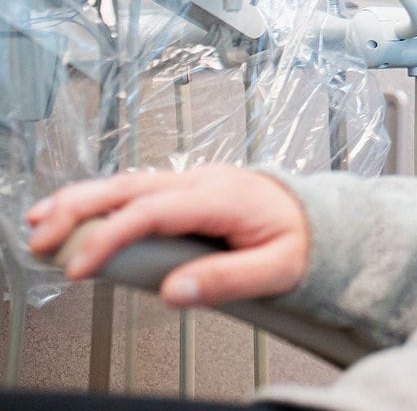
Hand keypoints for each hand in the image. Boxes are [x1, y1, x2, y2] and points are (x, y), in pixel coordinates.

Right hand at [25, 165, 310, 307]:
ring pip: (126, 182)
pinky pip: (134, 189)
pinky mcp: (184, 189)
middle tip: (41, 237)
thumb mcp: (278, 267)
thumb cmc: (300, 238)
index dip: (112, 236)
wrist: (319, 215)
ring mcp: (192, 181)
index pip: (155, 211)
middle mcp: (203, 181)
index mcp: (224, 196)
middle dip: (79, 208)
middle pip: (130, 186)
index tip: (81, 267)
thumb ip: (227, 280)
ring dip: (80, 200)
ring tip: (40, 222)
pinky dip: (98, 199)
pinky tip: (72, 214)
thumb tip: (175, 291)